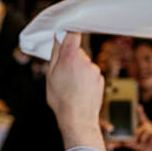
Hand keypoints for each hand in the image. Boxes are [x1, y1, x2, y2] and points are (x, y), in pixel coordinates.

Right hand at [45, 32, 105, 146]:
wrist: (78, 118)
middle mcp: (85, 61)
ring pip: (83, 63)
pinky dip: (84, 78)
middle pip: (76, 51)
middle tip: (61, 72)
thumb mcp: (51, 75)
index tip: (64, 33)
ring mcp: (94, 70)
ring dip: (77, 69)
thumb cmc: (61, 99)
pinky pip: (90, 72)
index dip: (68, 31)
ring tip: (70, 85)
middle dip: (69, 58)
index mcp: (70, 57)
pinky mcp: (100, 78)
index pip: (73, 34)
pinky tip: (78, 89)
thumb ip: (56, 54)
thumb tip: (58, 38)